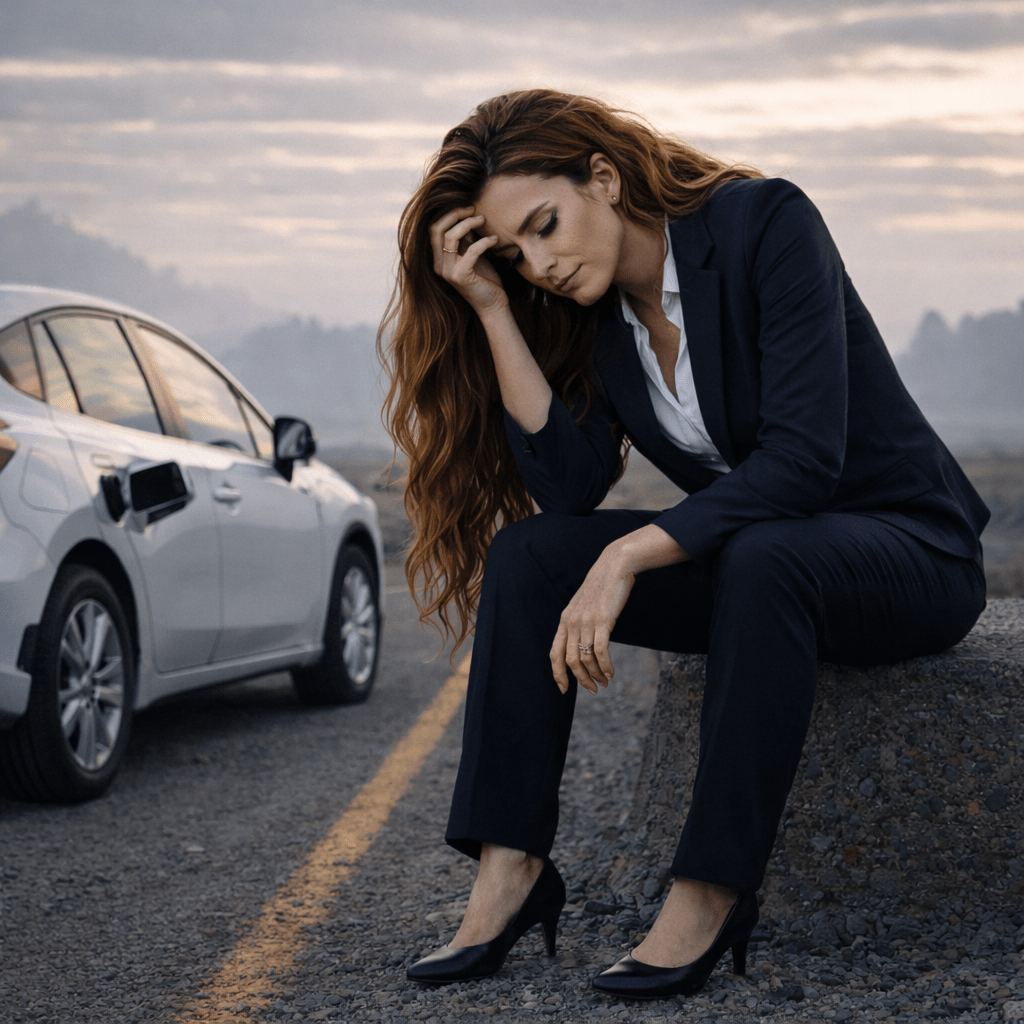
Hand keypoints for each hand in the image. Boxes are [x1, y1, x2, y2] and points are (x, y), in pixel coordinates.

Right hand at [430, 207, 508, 318]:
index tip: (467, 209)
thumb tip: (466, 217)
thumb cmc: (484, 279)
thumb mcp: (472, 255)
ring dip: (469, 224)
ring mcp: (448, 272)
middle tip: (474, 210)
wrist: (493, 305)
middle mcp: (439, 265)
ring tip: (484, 221)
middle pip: (437, 229)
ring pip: (451, 236)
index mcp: (438, 259)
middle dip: (455, 214)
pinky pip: (471, 250)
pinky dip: (484, 241)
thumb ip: (465, 239)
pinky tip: (495, 239)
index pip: (434, 229)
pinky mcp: (461, 276)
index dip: (449, 214)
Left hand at [550, 524, 689, 695]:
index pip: (554, 654)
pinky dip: (605, 666)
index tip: (564, 690)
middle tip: (593, 690)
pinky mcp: (603, 620)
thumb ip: (579, 624)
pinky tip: (611, 673)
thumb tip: (582, 646)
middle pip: (570, 661)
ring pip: (586, 658)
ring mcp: (586, 621)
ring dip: (595, 675)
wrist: (613, 566)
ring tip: (605, 682)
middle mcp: (572, 622)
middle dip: (581, 680)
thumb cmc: (601, 588)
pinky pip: (601, 650)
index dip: (558, 674)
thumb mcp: (584, 606)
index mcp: (564, 621)